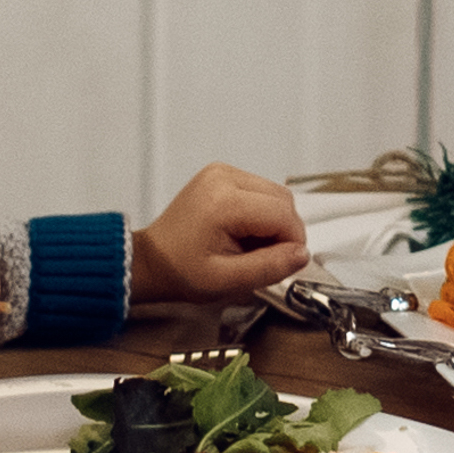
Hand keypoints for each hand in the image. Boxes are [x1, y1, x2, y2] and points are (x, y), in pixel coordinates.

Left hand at [127, 163, 308, 305]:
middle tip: (261, 257)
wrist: (152, 261)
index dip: (291, 243)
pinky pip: (260, 191)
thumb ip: (269, 267)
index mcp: (224, 201)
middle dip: (282, 232)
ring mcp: (222, 172)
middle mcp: (224, 177)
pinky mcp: (221, 174)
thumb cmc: (182, 271)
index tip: (278, 263)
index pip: (283, 215)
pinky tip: (243, 232)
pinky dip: (261, 213)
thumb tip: (302, 254)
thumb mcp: (227, 280)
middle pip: (282, 200)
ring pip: (275, 194)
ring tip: (248, 245)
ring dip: (273, 222)